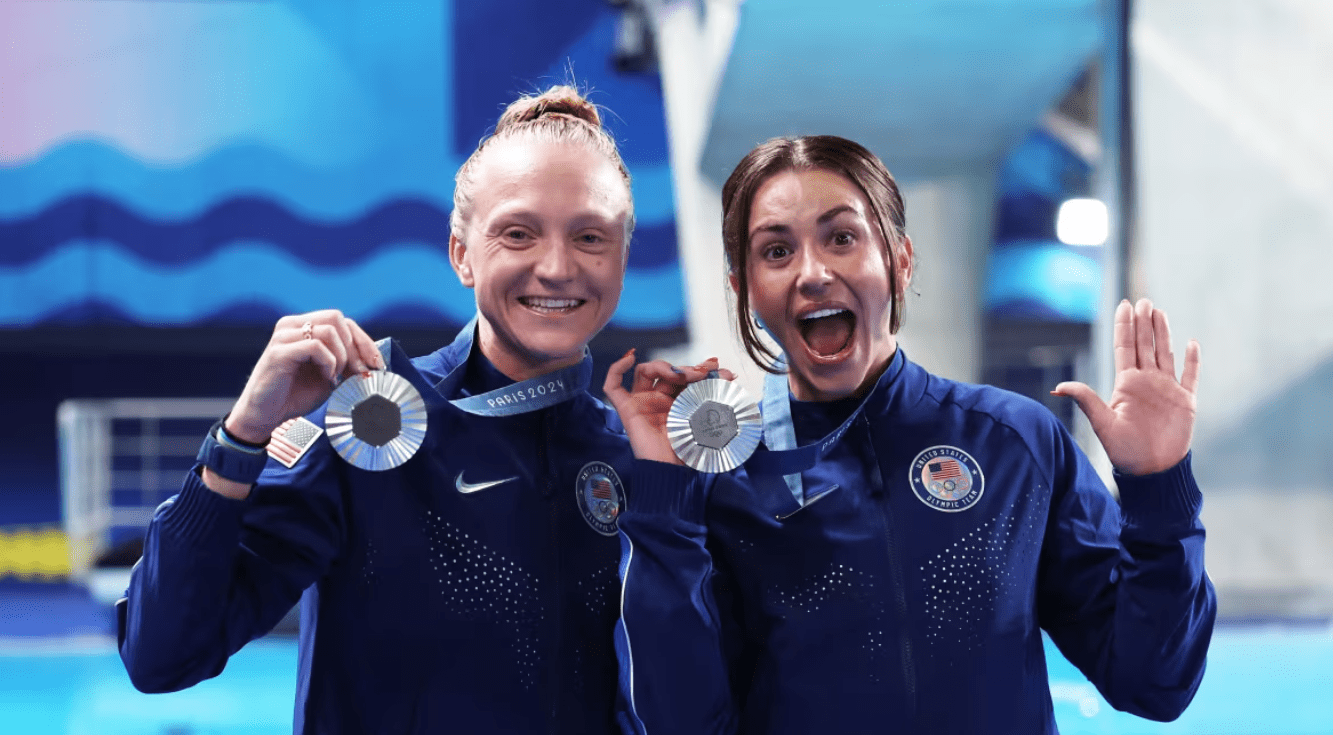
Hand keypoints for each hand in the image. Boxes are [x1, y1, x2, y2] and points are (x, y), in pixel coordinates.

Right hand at [225, 310, 384, 444]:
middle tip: (359, 372)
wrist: (265, 415)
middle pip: (337, 318)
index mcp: (304, 327)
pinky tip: (326, 378)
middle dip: (355, 347)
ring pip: (329, 330)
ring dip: (341, 356)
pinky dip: (328, 363)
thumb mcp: (329, 376)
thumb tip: (373, 360)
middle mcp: (292, 325)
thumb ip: (346, 363)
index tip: (377, 364)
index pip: (342, 321)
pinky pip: (315, 346)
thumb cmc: (295, 396)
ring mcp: (284, 336)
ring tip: (336, 377)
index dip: (363, 341)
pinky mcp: (279, 351)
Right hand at [603, 351, 733, 464]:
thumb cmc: (689, 450)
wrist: (674, 471)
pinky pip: (612, 387)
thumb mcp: (705, 416)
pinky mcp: (626, 410)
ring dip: (663, 366)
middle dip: (686, 368)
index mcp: (675, 403)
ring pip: (644, 371)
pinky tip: (629, 359)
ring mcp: (641, 403)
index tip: (717, 368)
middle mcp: (657, 400)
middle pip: (666, 371)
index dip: (698, 369)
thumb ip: (713, 395)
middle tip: (703, 373)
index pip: (683, 375)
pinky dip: (616, 369)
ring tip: (681, 375)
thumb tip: (729, 374)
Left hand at [1052, 298, 1199, 475]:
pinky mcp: (1185, 402)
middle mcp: (1146, 382)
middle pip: (1144, 345)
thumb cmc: (1125, 452)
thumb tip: (1057, 387)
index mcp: (1126, 384)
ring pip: (1165, 354)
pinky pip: (1190, 376)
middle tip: (1142, 300)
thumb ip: (1085, 400)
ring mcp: (1166, 390)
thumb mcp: (1102, 423)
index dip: (1125, 326)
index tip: (1125, 305)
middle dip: (1143, 322)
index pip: (1125, 347)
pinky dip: (1192, 361)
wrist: (1153, 472)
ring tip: (1159, 311)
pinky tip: (1191, 343)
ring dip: (1163, 333)